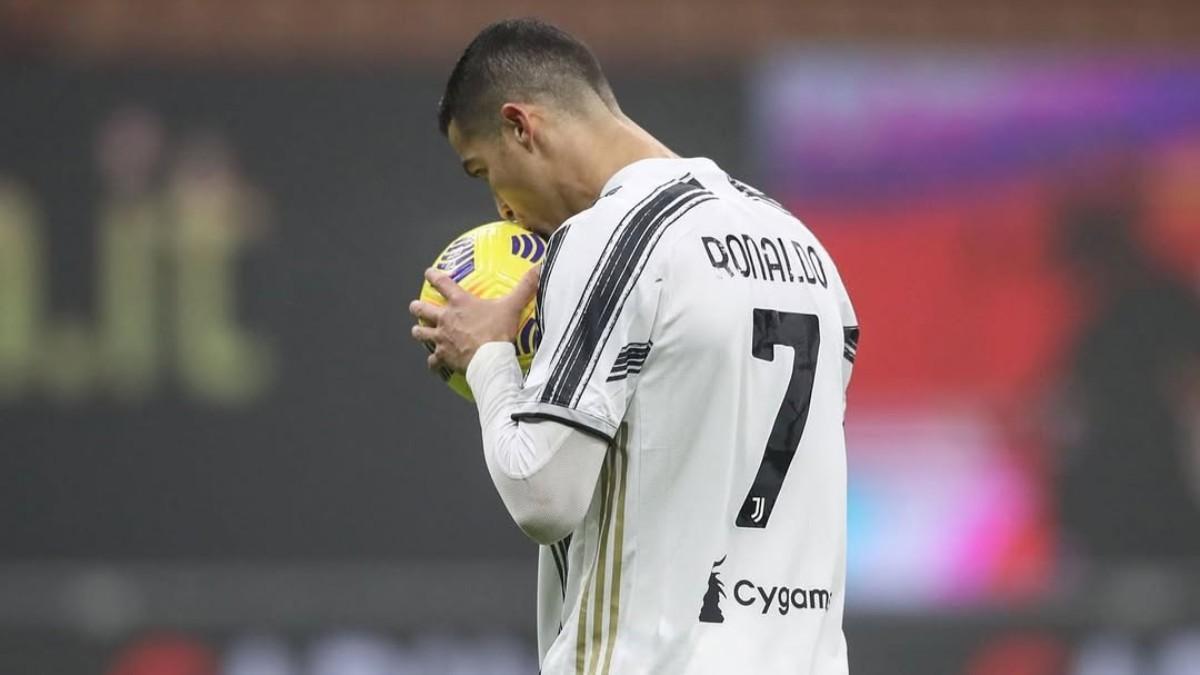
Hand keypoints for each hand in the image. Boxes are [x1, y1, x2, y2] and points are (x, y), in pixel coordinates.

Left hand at [409, 266, 539, 372]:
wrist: (490, 359)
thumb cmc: (498, 331)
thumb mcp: (512, 306)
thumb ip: (525, 287)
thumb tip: (540, 267)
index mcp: (460, 303)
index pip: (442, 284)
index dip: (434, 276)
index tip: (428, 273)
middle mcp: (446, 319)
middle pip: (423, 310)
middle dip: (417, 307)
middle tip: (415, 306)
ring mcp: (442, 338)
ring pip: (421, 333)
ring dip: (419, 332)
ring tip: (417, 331)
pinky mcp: (443, 356)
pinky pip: (433, 360)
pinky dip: (433, 362)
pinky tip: (434, 364)